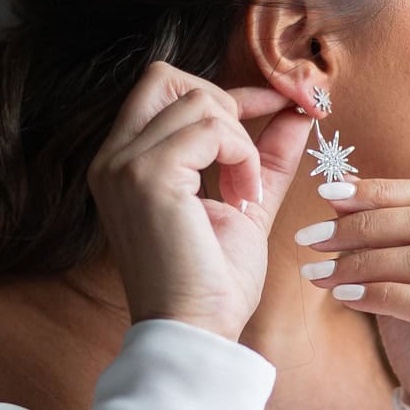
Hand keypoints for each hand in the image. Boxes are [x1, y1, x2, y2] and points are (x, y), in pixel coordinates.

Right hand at [87, 60, 315, 342]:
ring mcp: (124, 164)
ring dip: (242, 143)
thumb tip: (298, 108)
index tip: (278, 105)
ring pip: (200, 102)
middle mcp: (111, 158)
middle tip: (257, 152)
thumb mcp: (245, 202)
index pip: (164, 90)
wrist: (196, 332)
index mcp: (123, 163)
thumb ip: (265, 154)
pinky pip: (212, 129)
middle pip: (168, 77)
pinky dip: (242, 157)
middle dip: (228, 100)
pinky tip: (242, 200)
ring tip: (247, 195)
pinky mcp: (147, 175)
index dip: (226, 92)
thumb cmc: (212, 282)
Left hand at [300, 177, 409, 409]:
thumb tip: (340, 189)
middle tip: (315, 237)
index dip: (379, 192)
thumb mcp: (407, 279)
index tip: (328, 193)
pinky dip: (381, 296)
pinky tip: (346, 297)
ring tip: (321, 272)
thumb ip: (385, 235)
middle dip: (365, 226)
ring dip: (364, 263)